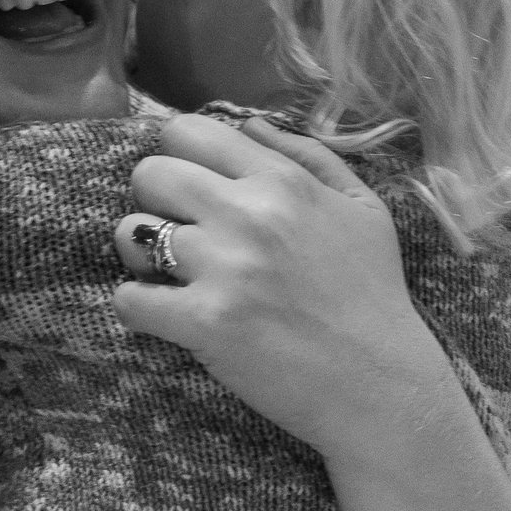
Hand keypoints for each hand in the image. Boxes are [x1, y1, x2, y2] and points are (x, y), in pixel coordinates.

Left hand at [110, 112, 428, 462]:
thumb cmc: (373, 296)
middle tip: (181, 233)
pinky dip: (139, 308)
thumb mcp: (362, 207)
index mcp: (283, 181)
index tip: (190, 187)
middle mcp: (248, 213)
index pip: (188, 132)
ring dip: (143, 256)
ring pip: (131, 234)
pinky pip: (129, 298)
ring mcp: (224, 268)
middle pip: (149, 174)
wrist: (381, 385)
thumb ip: (307, 156)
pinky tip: (168, 315)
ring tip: (174, 276)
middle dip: (155, 201)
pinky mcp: (204, 322)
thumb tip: (247, 124)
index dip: (179, 157)